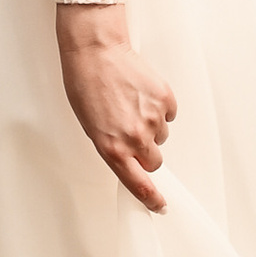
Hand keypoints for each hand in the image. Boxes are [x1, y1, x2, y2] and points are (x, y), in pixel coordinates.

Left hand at [56, 1, 176, 213]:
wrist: (97, 51)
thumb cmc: (86, 85)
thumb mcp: (91, 126)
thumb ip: (113, 147)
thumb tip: (131, 158)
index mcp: (112, 148)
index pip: (138, 183)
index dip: (151, 198)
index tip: (159, 205)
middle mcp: (135, 137)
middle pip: (154, 161)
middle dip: (146, 152)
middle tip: (132, 132)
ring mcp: (152, 118)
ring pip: (161, 135)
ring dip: (150, 126)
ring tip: (130, 104)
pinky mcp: (165, 100)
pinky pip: (168, 114)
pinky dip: (158, 107)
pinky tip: (140, 93)